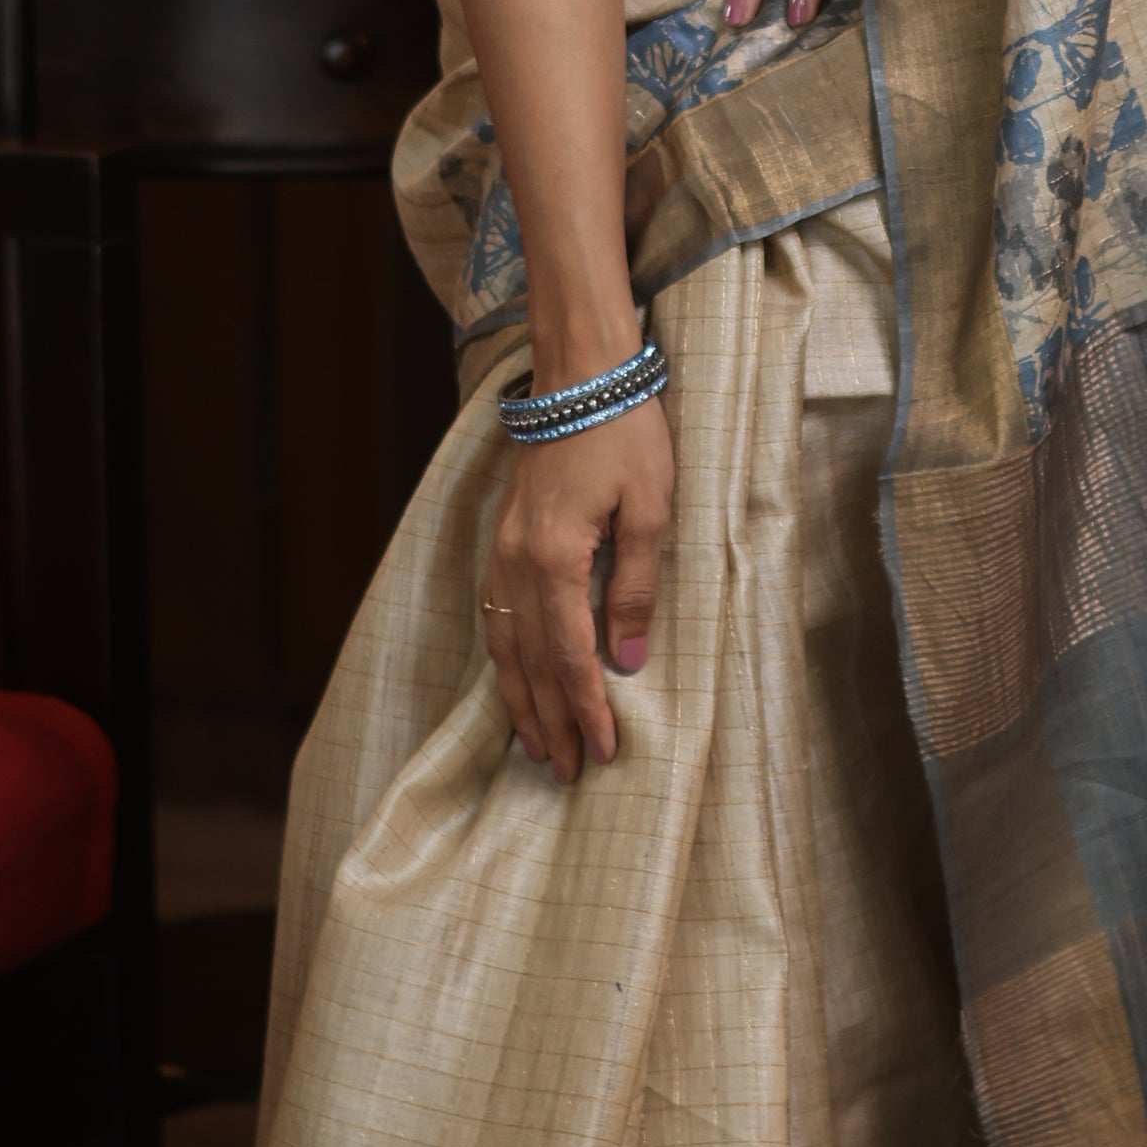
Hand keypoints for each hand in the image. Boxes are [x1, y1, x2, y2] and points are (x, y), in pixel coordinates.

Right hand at [481, 392, 671, 783]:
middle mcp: (516, 563)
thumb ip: (636, 587)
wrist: (580, 374)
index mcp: (554, 559)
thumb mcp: (651, 509)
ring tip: (537, 745)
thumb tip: (629, 659)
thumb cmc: (625, 434)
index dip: (588, 708)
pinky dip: (504, 659)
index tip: (605, 752)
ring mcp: (501, 551)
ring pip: (503, 645)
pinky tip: (513, 679)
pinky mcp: (502, 538)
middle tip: (568, 772)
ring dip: (520, 699)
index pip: (570, 656)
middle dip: (551, 721)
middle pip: (529, 662)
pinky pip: (494, 616)